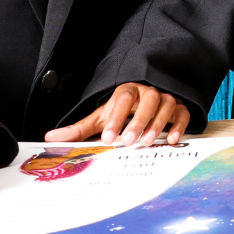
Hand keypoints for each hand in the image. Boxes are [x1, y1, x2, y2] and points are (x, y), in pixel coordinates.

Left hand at [46, 82, 191, 146]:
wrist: (143, 100)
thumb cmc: (121, 111)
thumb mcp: (100, 117)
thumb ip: (79, 129)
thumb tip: (50, 139)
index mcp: (126, 91)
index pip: (122, 98)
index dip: (116, 117)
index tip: (108, 137)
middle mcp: (147, 91)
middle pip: (147, 99)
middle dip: (138, 120)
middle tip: (128, 140)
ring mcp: (166, 97)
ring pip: (166, 104)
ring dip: (157, 123)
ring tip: (146, 142)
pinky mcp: (179, 106)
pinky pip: (182, 112)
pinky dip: (178, 125)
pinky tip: (170, 139)